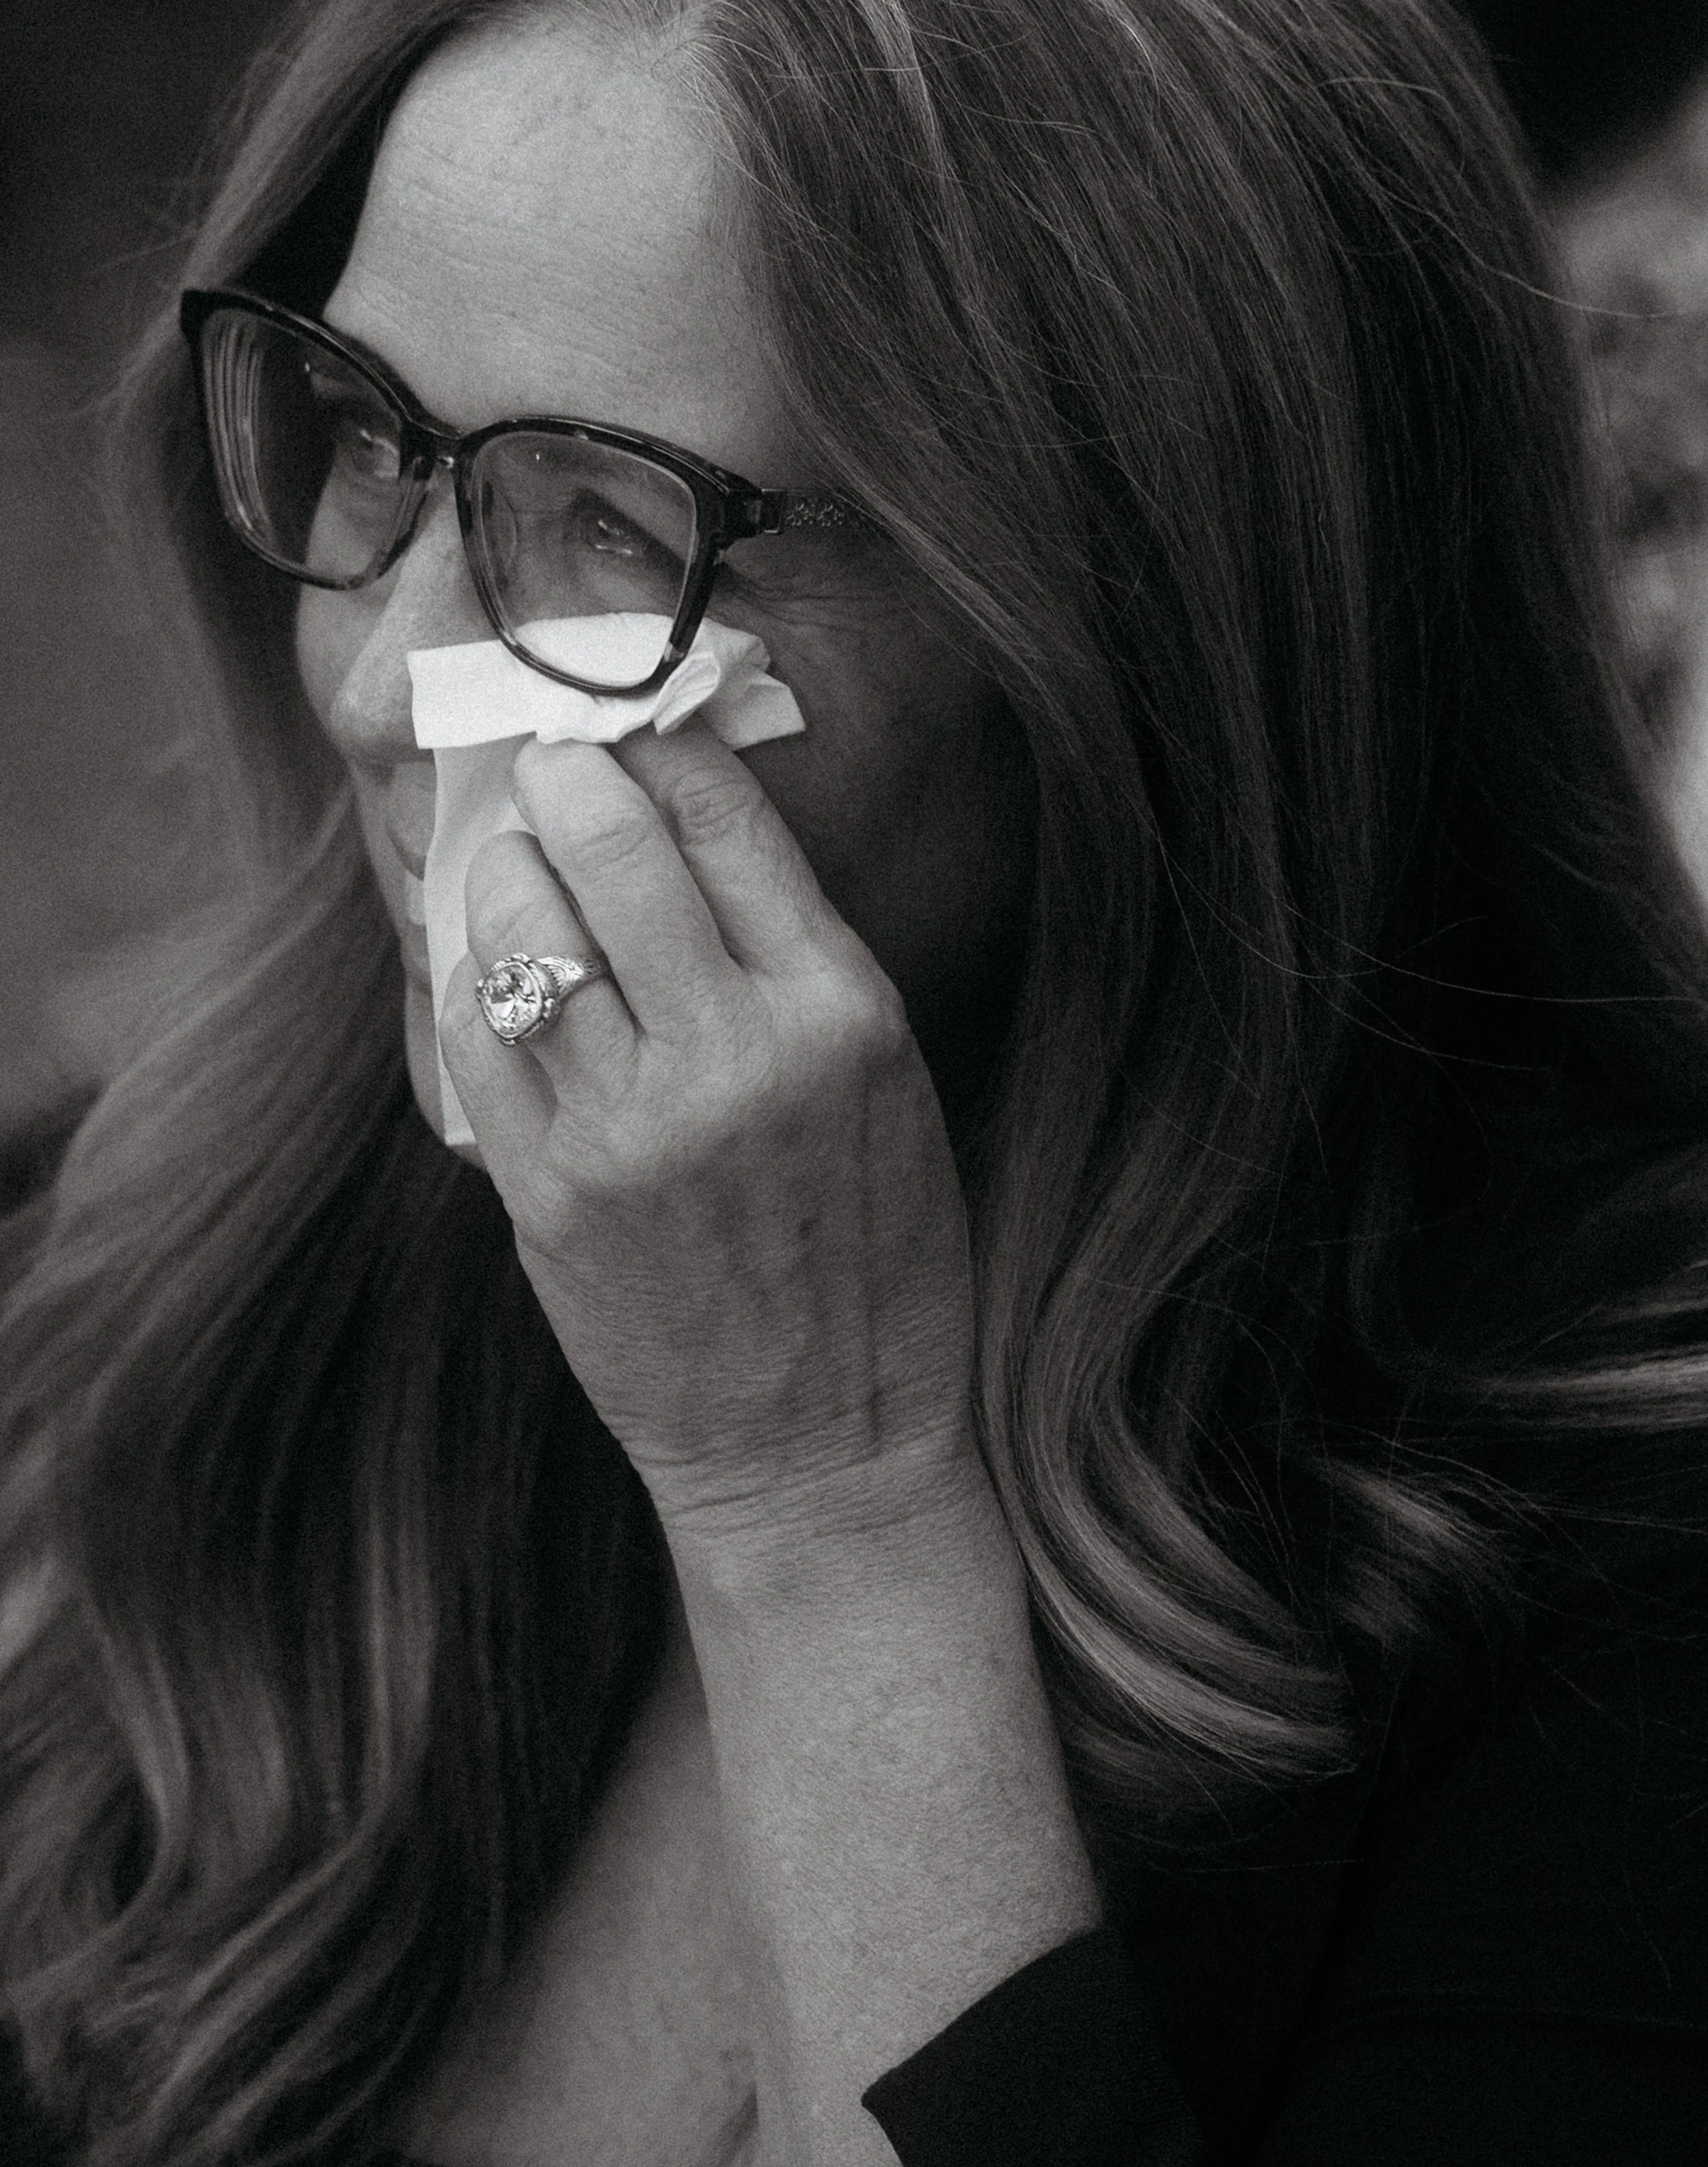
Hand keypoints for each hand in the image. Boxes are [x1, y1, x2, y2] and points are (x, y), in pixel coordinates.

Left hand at [440, 721, 980, 1590]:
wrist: (823, 1450)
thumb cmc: (872, 1262)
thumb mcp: (886, 1084)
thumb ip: (792, 957)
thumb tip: (684, 821)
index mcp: (840, 1013)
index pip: (726, 816)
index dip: (658, 741)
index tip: (624, 717)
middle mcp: (735, 1053)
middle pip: (609, 843)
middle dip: (561, 776)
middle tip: (547, 764)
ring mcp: (630, 1125)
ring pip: (522, 926)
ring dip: (505, 873)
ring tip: (517, 869)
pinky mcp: (548, 1193)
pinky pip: (478, 1034)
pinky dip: (477, 980)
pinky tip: (500, 973)